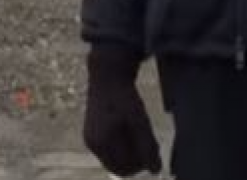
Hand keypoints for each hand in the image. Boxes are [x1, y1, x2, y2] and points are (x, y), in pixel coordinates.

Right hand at [83, 45, 161, 176]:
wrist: (106, 76)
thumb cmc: (124, 97)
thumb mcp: (140, 120)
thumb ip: (148, 146)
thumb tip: (156, 172)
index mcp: (101, 141)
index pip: (125, 169)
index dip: (141, 163)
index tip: (151, 147)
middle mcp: (92, 144)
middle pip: (119, 168)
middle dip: (135, 160)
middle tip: (147, 141)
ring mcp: (90, 140)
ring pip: (115, 161)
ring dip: (129, 154)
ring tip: (138, 133)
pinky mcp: (91, 135)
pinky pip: (110, 153)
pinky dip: (122, 148)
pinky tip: (129, 131)